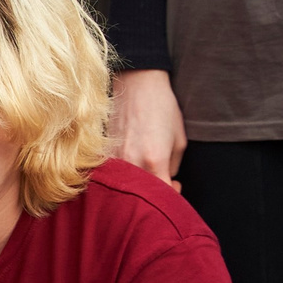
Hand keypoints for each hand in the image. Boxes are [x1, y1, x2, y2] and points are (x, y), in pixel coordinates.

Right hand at [109, 69, 187, 188]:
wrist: (137, 84)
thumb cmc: (162, 109)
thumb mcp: (179, 140)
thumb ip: (173, 167)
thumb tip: (166, 180)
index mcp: (154, 161)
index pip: (162, 195)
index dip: (171, 197)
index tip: (175, 186)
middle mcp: (131, 164)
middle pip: (141, 196)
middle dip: (153, 194)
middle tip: (162, 182)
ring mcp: (114, 160)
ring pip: (125, 187)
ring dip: (136, 185)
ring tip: (145, 172)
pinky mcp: (103, 154)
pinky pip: (113, 175)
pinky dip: (122, 175)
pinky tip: (130, 164)